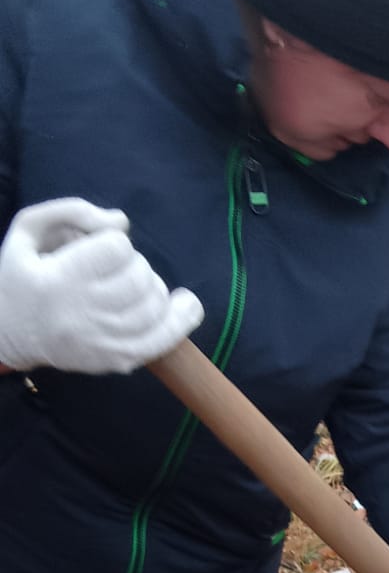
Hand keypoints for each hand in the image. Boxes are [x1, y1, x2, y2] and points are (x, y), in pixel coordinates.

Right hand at [0, 198, 203, 373]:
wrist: (8, 335)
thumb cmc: (21, 276)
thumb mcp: (28, 230)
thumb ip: (72, 212)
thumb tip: (122, 222)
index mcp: (59, 279)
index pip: (116, 248)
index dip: (114, 242)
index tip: (100, 248)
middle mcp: (83, 313)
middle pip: (140, 277)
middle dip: (136, 265)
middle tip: (117, 269)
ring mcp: (103, 342)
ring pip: (155, 306)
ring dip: (153, 288)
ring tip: (137, 285)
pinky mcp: (117, 360)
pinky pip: (163, 341)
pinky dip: (181, 320)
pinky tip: (186, 304)